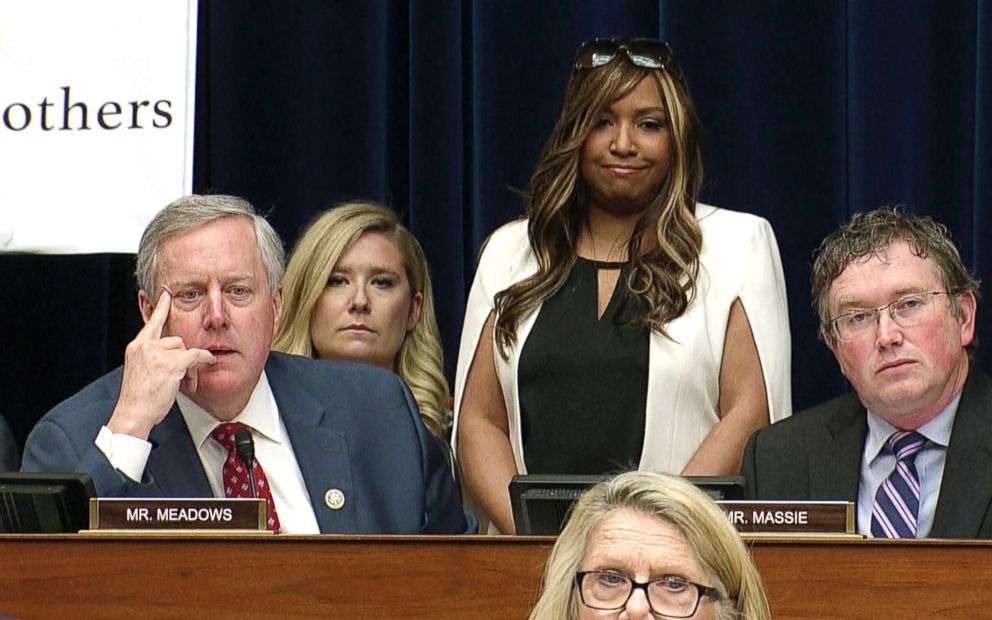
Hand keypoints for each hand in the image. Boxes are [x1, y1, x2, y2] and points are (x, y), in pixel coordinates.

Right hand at [107, 291, 215, 439]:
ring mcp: (158, 354)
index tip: (166, 295)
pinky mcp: (171, 364)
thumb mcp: (140, 372)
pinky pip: (196, 355)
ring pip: (185, 350)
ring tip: (184, 383)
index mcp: (137, 348)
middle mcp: (146, 347)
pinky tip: (208, 362)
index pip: (152, 323)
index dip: (161, 308)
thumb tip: (172, 356)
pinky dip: (204, 359)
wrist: (133, 413)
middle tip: (183, 376)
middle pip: (176, 341)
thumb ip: (152, 359)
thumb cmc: (137, 398)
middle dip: (183, 358)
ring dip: (190, 367)